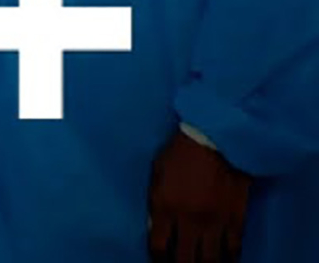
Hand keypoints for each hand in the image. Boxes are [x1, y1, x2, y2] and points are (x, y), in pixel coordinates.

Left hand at [148, 128, 249, 262]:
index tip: (159, 259)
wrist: (216, 140)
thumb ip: (155, 202)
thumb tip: (154, 225)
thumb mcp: (157, 174)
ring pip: (210, 259)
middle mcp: (189, 220)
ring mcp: (215, 222)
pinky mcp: (236, 218)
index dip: (157, 258)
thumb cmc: (180, 152)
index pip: (158, 245)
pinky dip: (228, 257)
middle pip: (184, 259)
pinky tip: (224, 259)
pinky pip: (233, 248)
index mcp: (164, 207)